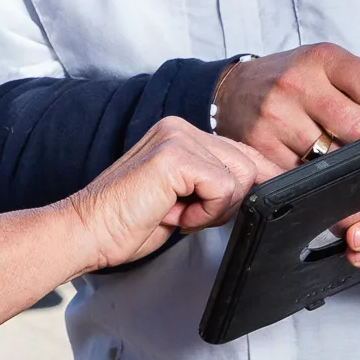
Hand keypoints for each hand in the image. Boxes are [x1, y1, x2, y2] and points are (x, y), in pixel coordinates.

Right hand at [68, 116, 278, 272]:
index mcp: (181, 134)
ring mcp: (176, 137)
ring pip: (241, 176)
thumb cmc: (126, 222)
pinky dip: (205, 212)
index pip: (242, 151)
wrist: (88, 231)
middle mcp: (180, 128)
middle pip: (249, 164)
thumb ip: (213, 184)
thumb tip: (259, 188)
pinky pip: (223, 188)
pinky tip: (174, 214)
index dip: (262, 177)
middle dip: (228, 202)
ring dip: (215, 208)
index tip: (272, 192)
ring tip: (178, 214)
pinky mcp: (175, 155)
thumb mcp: (183, 199)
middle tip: (187, 215)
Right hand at [213, 44, 359, 169]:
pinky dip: (316, 181)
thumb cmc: (290, 81)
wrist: (230, 91)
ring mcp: (275, 116)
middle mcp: (297, 84)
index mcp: (322, 59)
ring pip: (334, 160)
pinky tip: (315, 171)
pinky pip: (303, 176)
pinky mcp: (259, 146)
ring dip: (345, 168)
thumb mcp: (326, 66)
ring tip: (342, 161)